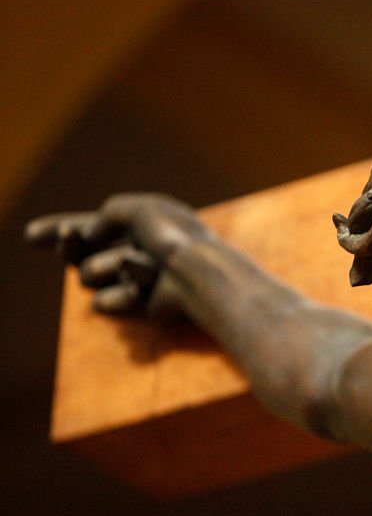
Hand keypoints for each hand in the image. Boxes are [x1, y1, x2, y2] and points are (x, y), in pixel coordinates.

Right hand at [25, 193, 209, 315]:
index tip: (32, 236)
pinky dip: (121, 292)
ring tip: (141, 266)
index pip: (94, 226)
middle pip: (82, 253)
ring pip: (87, 274)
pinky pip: (104, 301)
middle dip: (70, 245)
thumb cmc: (171, 238)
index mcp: (142, 224)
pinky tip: (145, 290)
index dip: (62, 231)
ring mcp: (135, 279)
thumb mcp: (136, 210)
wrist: (197, 274)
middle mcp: (137, 252)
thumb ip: (107, 216)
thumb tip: (91, 237)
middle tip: (71, 236)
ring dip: (108, 266)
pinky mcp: (136, 305)